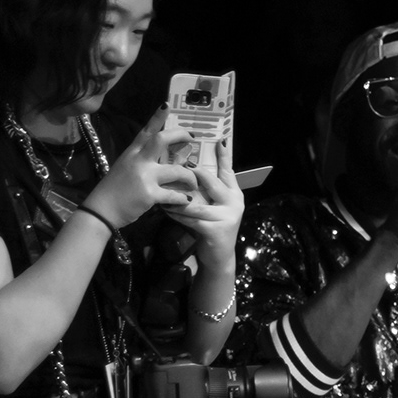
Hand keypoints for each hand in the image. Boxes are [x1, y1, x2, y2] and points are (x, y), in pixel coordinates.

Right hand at [84, 106, 199, 227]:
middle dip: (181, 136)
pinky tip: (186, 200)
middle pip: (162, 140)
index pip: (146, 131)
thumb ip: (142, 160)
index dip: (157, 117)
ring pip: (178, 170)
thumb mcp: (125, 168)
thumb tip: (164, 157)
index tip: (166, 105)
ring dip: (190, 177)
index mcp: (132, 153)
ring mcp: (144, 176)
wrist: (100, 211)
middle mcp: (138, 161)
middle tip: (192, 139)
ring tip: (193, 183)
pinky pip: (174, 194)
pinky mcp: (149, 194)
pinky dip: (183, 198)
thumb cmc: (113, 191)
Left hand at [164, 134, 243, 268]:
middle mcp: (234, 202)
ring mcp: (227, 216)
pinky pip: (191, 219)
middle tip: (179, 165)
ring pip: (197, 203)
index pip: (228, 171)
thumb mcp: (213, 206)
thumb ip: (207, 191)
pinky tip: (166, 210)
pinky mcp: (216, 230)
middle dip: (195, 174)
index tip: (220, 140)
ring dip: (178, 198)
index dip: (224, 156)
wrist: (219, 257)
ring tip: (163, 191)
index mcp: (234, 193)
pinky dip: (176, 214)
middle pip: (212, 182)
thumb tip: (189, 170)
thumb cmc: (212, 227)